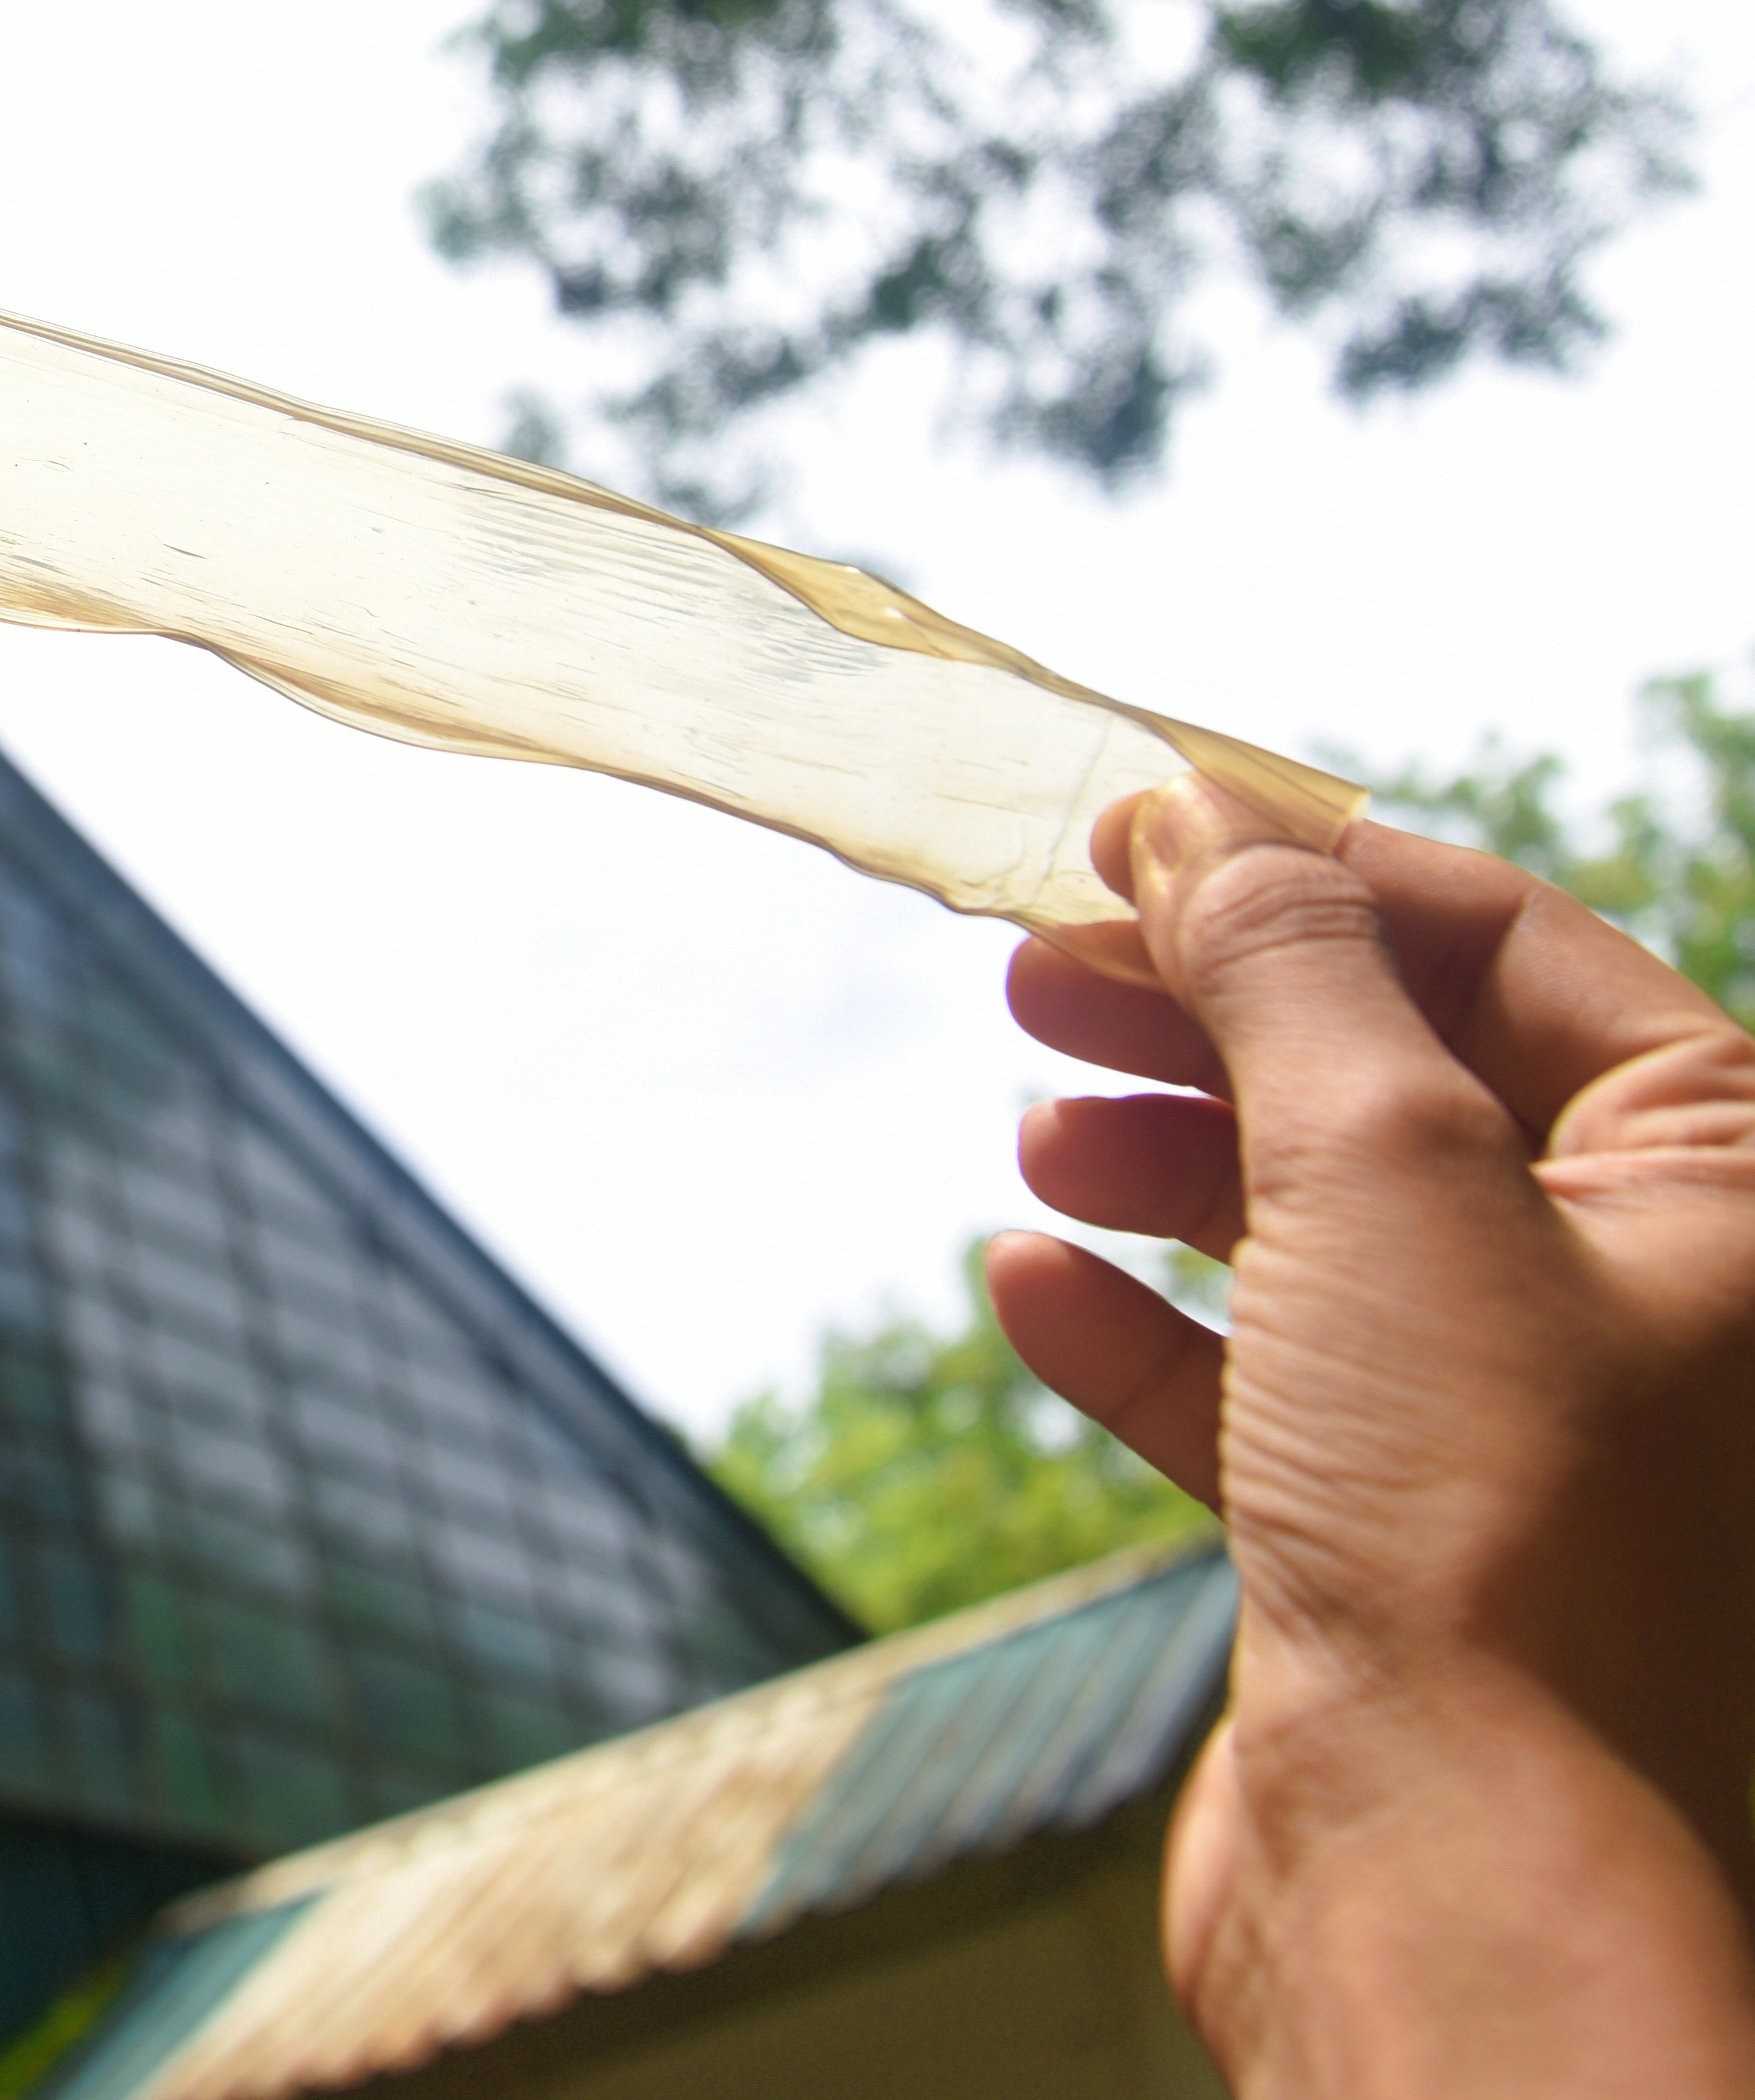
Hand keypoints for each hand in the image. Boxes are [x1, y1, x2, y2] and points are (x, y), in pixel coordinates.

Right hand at [996, 780, 1754, 2090]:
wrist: (1479, 1894)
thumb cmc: (1493, 1524)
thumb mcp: (1383, 1166)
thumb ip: (1289, 962)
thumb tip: (1203, 816)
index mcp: (1725, 1184)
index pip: (1508, 941)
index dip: (1307, 868)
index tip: (1128, 837)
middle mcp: (1656, 1296)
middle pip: (1405, 1074)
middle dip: (1214, 1012)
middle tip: (1043, 972)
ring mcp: (1536, 1428)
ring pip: (1330, 1225)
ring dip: (1165, 1156)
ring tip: (1038, 1133)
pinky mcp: (1416, 1545)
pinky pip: (1270, 1386)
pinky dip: (1146, 1323)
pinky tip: (1026, 1281)